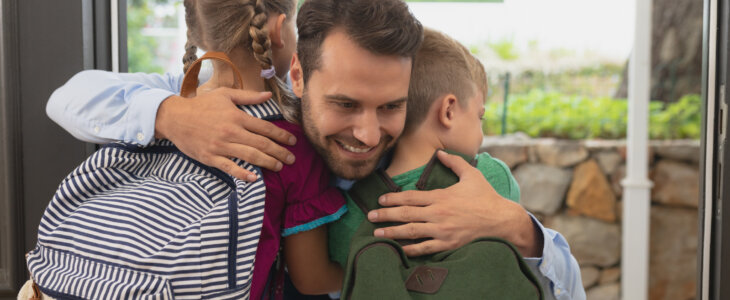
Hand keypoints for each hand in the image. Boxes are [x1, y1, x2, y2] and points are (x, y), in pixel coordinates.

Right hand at [155, 88, 296, 180]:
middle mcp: (231, 132)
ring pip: (250, 156)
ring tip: (280, 167)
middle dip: (280, 152)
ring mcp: (221, 146)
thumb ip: (248, 96)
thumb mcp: (225, 95)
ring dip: (268, 163)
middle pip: (262, 144)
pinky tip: (255, 178)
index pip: (265, 128)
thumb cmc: (201, 104)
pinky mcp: (210, 157)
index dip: (281, 135)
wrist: (174, 117)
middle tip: (292, 159)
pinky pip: (229, 168)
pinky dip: (243, 174)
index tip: (293, 141)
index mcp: (237, 117)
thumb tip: (269, 95)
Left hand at [367, 150, 541, 256]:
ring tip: (377, 234)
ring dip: (392, 233)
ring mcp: (442, 230)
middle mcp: (438, 214)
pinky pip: (426, 248)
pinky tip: (400, 250)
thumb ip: (454, 162)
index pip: (410, 197)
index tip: (380, 200)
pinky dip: (412, 249)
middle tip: (370, 217)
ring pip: (412, 232)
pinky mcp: (448, 244)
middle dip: (385, 215)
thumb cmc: (485, 196)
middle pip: (406, 214)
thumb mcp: (471, 174)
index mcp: (441, 197)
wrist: (500, 219)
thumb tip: (440, 153)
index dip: (393, 198)